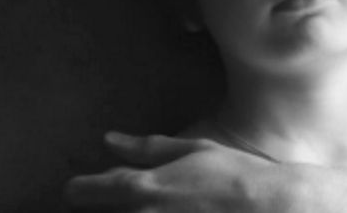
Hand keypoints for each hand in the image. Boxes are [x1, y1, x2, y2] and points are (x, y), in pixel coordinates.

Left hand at [64, 131, 285, 210]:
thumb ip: (145, 148)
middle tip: (108, 201)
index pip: (81, 194)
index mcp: (141, 189)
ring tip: (137, 206)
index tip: (80, 189)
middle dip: (95, 208)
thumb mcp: (192, 149)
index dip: (78, 189)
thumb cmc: (232, 174)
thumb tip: (109, 140)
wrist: (269, 209)